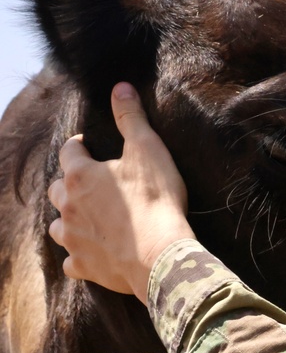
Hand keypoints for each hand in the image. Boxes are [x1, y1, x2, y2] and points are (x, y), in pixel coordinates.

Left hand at [47, 82, 195, 304]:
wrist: (160, 254)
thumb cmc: (156, 200)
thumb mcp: (148, 150)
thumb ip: (131, 118)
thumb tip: (120, 87)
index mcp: (81, 175)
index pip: (70, 150)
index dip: (81, 146)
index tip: (91, 146)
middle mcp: (68, 206)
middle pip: (57, 188)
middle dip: (71, 183)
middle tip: (93, 182)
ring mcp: (72, 238)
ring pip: (57, 225)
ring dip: (69, 219)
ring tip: (89, 217)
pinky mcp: (82, 265)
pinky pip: (71, 260)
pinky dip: (79, 254)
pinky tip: (92, 252)